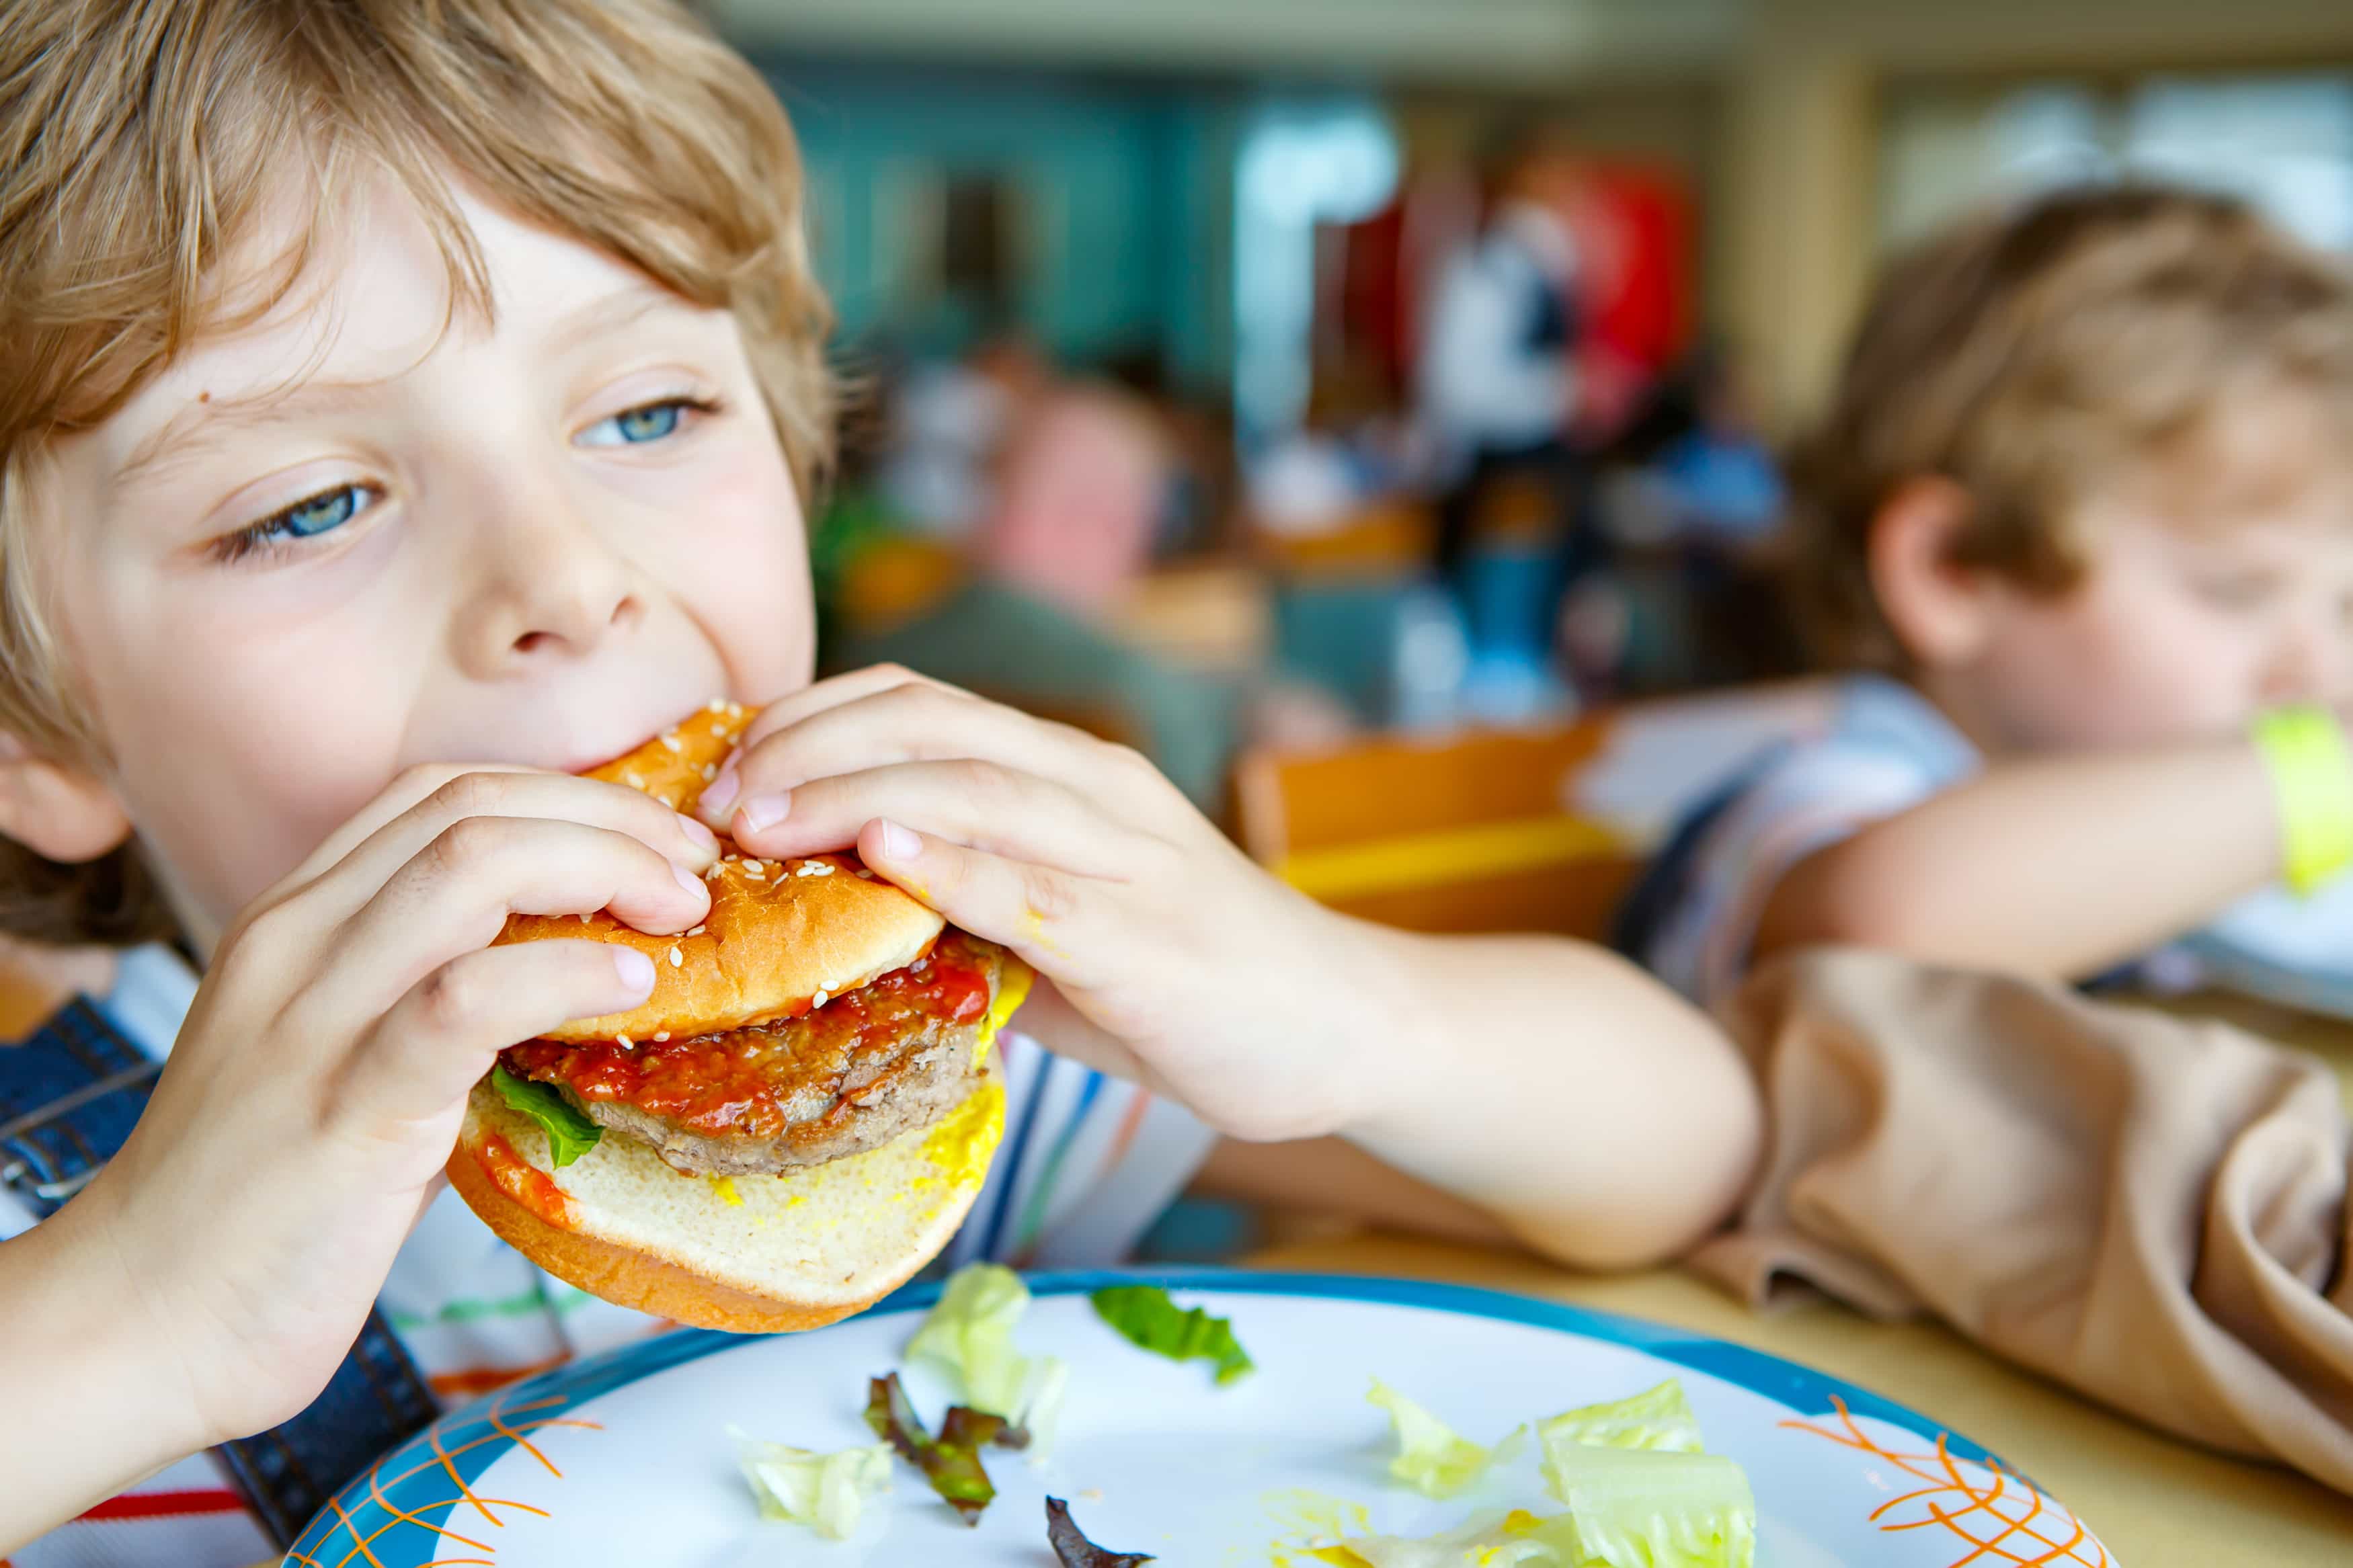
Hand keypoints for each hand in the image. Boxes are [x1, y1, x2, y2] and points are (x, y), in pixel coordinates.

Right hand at [67, 768, 719, 1454]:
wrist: (141, 1321)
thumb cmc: (264, 1203)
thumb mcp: (342, 1060)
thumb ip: (430, 1000)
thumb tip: (572, 972)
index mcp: (295, 922)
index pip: (440, 793)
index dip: (567, 796)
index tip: (655, 843)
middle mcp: (295, 945)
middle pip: (472, 809)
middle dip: (607, 820)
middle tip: (694, 875)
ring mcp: (312, 1021)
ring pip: (470, 867)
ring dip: (604, 870)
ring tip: (681, 916)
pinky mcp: (342, 1110)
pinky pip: (465, 998)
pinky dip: (565, 972)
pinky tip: (629, 983)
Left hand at [700, 666, 1389, 1141]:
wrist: (1337, 1027)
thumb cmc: (1187, 980)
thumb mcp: (1059, 924)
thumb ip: (966, 900)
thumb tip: (834, 913)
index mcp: (1069, 774)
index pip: (919, 703)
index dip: (810, 719)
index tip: (724, 767)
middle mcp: (1095, 792)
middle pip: (932, 724)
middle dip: (808, 748)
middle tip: (716, 800)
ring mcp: (1126, 860)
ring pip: (977, 788)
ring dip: (852, 795)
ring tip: (759, 821)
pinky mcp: (1146, 940)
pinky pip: (1039, 889)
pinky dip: (958, 864)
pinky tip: (885, 854)